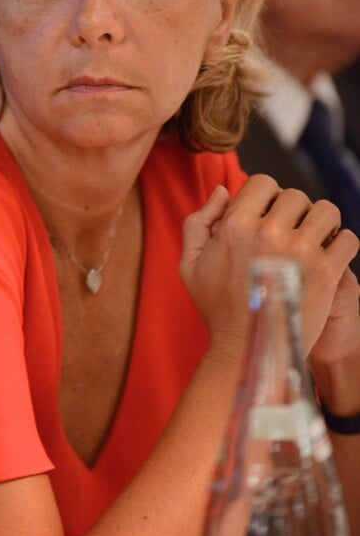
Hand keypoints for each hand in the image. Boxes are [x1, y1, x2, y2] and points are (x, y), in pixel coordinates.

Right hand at [180, 175, 358, 358]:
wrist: (246, 352)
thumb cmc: (217, 309)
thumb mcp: (191, 264)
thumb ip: (199, 221)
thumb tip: (221, 191)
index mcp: (235, 225)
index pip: (264, 183)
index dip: (268, 197)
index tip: (269, 217)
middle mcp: (268, 232)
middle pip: (296, 195)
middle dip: (296, 211)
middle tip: (294, 233)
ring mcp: (300, 251)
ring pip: (327, 211)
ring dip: (324, 223)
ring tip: (316, 240)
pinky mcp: (326, 272)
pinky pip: (348, 240)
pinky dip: (343, 246)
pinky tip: (331, 258)